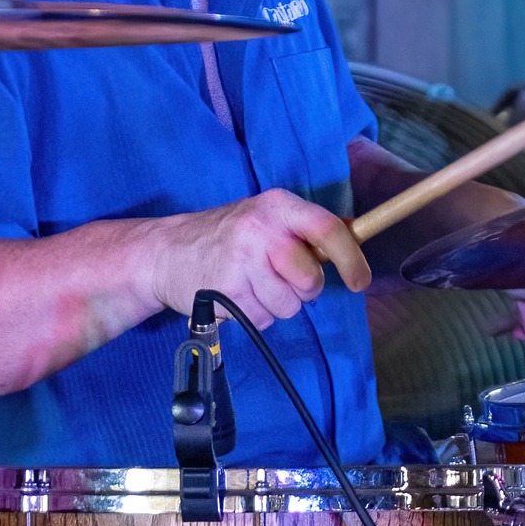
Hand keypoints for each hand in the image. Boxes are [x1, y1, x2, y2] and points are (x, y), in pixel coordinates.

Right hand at [148, 188, 370, 324]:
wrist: (165, 252)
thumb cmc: (225, 238)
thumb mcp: (266, 218)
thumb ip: (307, 229)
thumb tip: (355, 230)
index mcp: (278, 206)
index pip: (328, 229)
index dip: (352, 258)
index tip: (360, 281)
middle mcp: (261, 228)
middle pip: (310, 281)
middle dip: (302, 290)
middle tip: (277, 279)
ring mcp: (242, 260)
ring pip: (288, 307)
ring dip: (274, 306)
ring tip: (249, 286)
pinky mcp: (226, 291)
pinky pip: (262, 319)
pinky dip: (253, 315)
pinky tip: (234, 295)